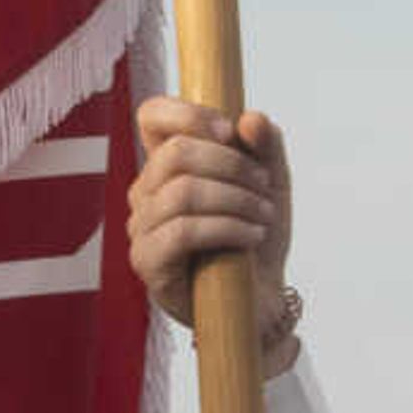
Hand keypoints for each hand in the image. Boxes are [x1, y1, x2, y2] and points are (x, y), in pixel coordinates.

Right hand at [126, 99, 294, 360]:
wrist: (261, 299)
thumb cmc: (256, 237)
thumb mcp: (271, 184)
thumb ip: (265, 146)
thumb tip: (250, 118)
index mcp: (166, 166)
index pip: (152, 117)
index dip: (189, 114)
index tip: (231, 132)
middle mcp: (145, 192)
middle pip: (176, 153)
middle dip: (232, 165)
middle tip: (264, 188)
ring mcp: (141, 228)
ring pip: (182, 191)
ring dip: (236, 199)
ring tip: (264, 215)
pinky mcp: (148, 263)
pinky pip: (182, 231)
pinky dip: (226, 227)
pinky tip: (251, 235)